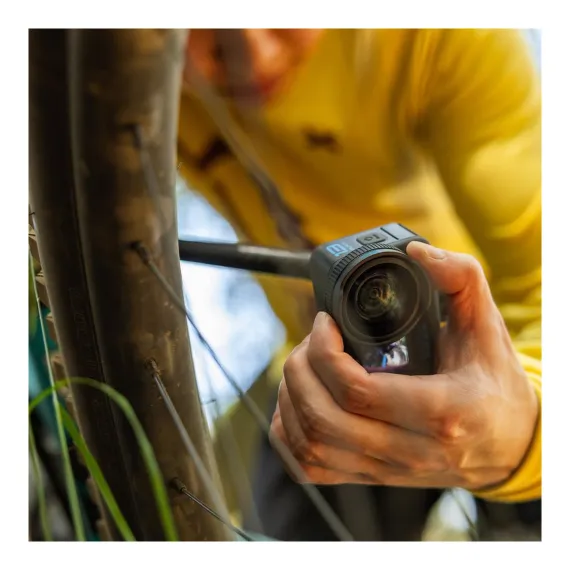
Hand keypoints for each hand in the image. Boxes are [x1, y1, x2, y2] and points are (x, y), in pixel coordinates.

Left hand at [270, 242, 538, 490]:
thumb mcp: (490, 326)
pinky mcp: (372, 478)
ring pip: (311, 446)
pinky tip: (297, 401)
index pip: (358, 391)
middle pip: (323, 418)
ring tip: (304, 365)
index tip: (326, 322)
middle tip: (311, 340)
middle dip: (300, 369)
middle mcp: (411, 450)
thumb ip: (460, 279)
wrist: (510, 443)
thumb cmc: (496, 383)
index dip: (325, 351)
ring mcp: (388, 470)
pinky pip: (310, 468)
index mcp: (442, 412)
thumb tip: (416, 252)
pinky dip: (289, 433)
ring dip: (291, 398)